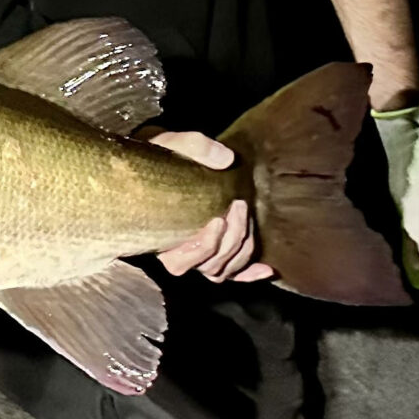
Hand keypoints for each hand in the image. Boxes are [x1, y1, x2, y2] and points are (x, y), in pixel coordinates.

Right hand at [144, 129, 274, 283]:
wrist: (151, 165)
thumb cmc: (157, 158)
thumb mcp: (167, 144)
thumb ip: (193, 147)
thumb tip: (226, 159)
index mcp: (157, 237)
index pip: (181, 261)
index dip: (204, 246)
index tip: (218, 218)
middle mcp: (175, 254)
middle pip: (210, 265)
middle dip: (232, 238)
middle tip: (240, 206)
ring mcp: (194, 257)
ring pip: (222, 270)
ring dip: (243, 249)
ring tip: (248, 218)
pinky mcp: (209, 253)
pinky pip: (229, 273)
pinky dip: (249, 274)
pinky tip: (267, 269)